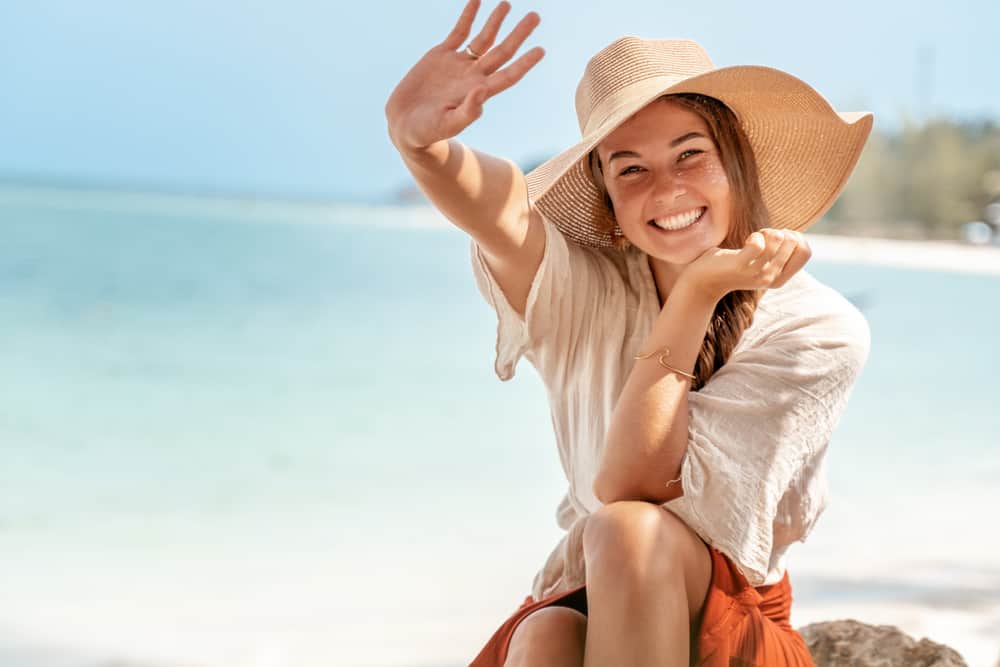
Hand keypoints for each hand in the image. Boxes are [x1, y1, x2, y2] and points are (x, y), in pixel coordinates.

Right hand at [384, 0, 544, 153]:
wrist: (404, 124)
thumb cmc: (427, 132)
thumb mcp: (447, 124)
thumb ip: (467, 111)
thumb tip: (483, 92)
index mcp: (479, 93)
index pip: (508, 75)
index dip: (524, 63)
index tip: (540, 50)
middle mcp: (473, 76)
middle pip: (502, 51)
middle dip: (519, 34)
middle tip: (535, 16)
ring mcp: (459, 64)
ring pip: (483, 38)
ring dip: (496, 21)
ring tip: (507, 4)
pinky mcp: (441, 55)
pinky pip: (459, 32)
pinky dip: (467, 16)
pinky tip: (476, 0)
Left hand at [678, 228, 811, 301]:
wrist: (704, 280)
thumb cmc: (732, 265)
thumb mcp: (761, 262)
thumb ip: (778, 254)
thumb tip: (794, 236)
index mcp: (780, 279)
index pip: (806, 251)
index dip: (795, 237)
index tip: (777, 239)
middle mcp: (772, 278)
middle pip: (793, 241)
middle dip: (779, 231)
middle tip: (762, 238)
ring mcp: (757, 273)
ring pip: (778, 239)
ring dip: (766, 232)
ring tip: (754, 239)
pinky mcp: (742, 266)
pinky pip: (759, 244)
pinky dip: (754, 236)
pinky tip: (747, 242)